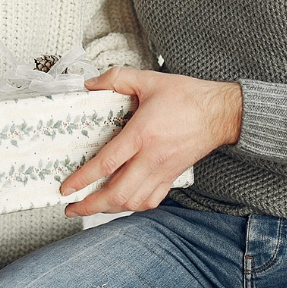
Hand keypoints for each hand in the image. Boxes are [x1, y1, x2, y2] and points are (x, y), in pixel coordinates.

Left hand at [60, 68, 242, 216]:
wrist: (220, 112)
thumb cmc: (186, 96)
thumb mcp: (148, 79)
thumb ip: (116, 78)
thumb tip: (90, 84)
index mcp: (142, 134)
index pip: (107, 163)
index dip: (83, 179)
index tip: (66, 188)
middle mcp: (152, 158)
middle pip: (118, 193)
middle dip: (91, 205)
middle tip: (72, 207)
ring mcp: (163, 171)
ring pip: (133, 202)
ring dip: (109, 209)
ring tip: (91, 207)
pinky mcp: (172, 176)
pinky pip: (151, 200)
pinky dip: (132, 206)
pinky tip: (121, 203)